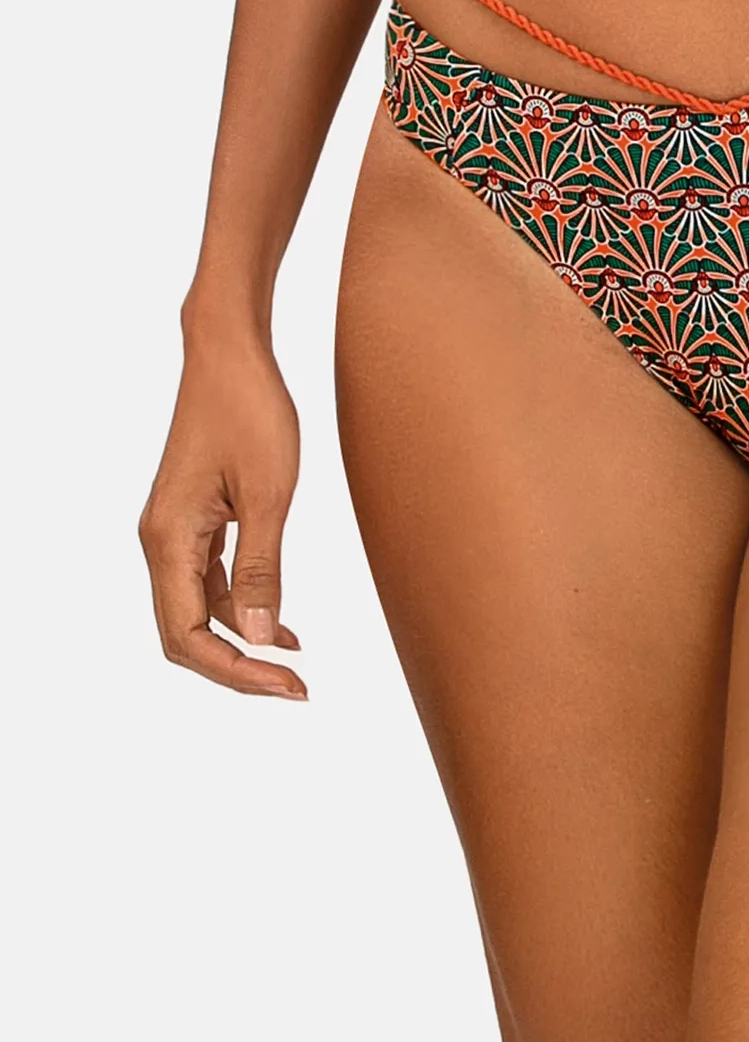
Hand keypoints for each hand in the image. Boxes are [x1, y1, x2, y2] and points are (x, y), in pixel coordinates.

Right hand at [140, 323, 305, 698]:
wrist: (230, 354)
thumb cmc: (251, 410)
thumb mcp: (270, 493)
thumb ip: (261, 566)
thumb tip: (257, 634)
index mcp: (168, 539)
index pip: (187, 637)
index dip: (235, 672)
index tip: (290, 686)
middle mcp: (160, 542)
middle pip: (183, 636)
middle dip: (236, 669)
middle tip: (295, 688)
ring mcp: (174, 532)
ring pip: (196, 613)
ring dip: (241, 643)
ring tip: (295, 665)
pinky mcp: (193, 521)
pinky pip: (208, 583)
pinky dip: (241, 609)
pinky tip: (279, 623)